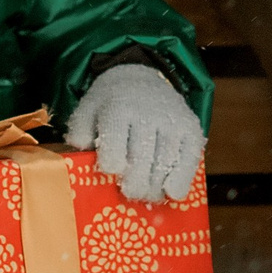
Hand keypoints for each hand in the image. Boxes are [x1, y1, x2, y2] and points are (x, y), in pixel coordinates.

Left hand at [67, 64, 205, 201]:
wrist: (140, 78)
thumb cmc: (110, 104)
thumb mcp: (87, 112)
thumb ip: (79, 135)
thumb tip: (81, 157)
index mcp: (117, 109)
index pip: (115, 148)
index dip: (111, 166)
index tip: (110, 172)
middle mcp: (148, 113)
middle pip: (142, 160)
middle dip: (134, 185)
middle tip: (129, 193)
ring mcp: (172, 120)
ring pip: (166, 164)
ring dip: (155, 187)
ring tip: (146, 194)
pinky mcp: (191, 127)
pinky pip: (190, 159)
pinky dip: (182, 180)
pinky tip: (171, 192)